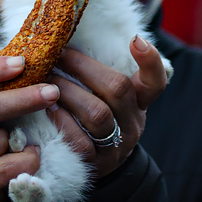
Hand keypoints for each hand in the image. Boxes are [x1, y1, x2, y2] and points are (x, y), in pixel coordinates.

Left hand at [47, 37, 167, 178]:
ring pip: (98, 114)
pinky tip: (48, 108)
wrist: (93, 164)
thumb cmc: (92, 117)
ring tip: (47, 80)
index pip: (155, 81)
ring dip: (68, 92)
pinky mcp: (96, 165)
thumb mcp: (105, 96)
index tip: (135, 39)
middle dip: (83, 67)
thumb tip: (66, 37)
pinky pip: (80, 141)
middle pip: (118, 89)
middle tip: (57, 55)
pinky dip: (61, 121)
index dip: (150, 60)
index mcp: (139, 103)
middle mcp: (133, 123)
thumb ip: (96, 73)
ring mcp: (117, 147)